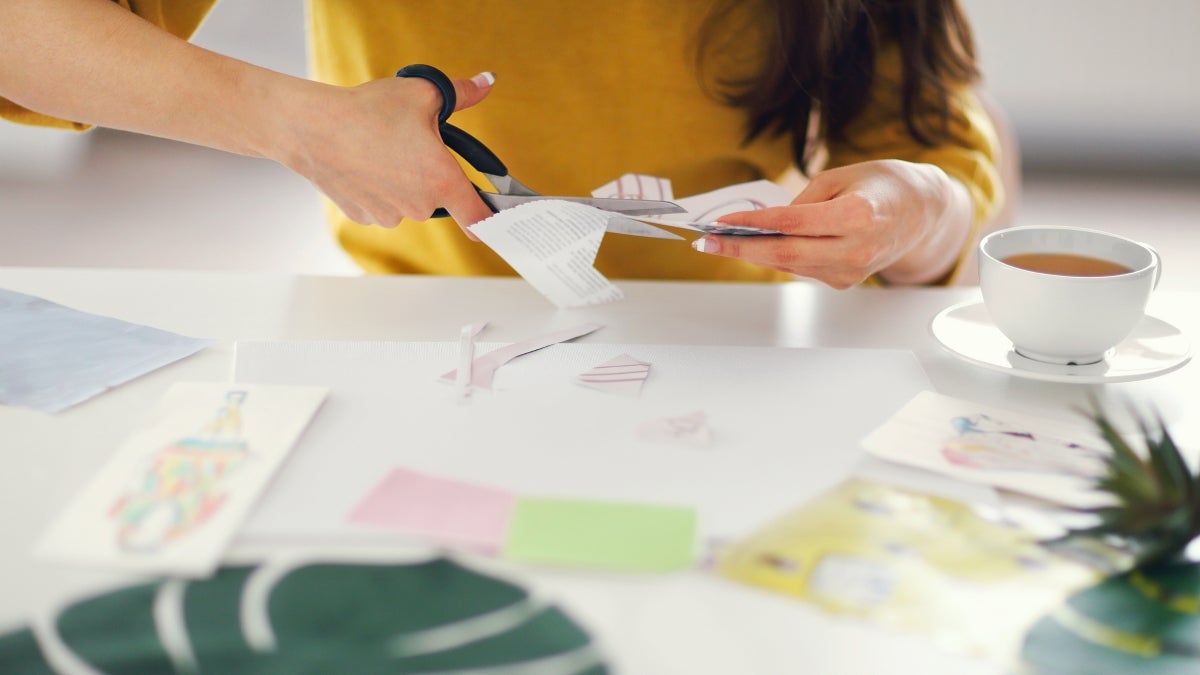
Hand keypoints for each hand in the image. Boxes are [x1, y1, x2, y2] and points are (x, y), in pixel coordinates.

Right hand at [276, 71, 496, 235]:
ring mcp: (390, 216)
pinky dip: (377, 189)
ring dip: (402, 183)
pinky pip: (381, 205)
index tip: (493, 219)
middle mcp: (419, 206)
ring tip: (379, 150)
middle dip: (430, 176)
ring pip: (407, 202)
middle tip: (409, 146)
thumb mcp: (424, 93)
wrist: (311, 128)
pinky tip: (361, 164)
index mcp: (442, 180)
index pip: (478, 217)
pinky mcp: (364, 218)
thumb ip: (463, 92)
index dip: (489, 219)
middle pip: (438, 198)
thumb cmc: (369, 110)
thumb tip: (488, 82)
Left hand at [691, 160, 972, 287]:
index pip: (793, 224)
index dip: (753, 224)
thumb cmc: (882, 185)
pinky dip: (778, 258)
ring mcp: (853, 271)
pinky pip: (803, 269)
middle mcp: (857, 249)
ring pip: (791, 267)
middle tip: (707, 244)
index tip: (721, 223)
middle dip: (741, 249)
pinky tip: (755, 248)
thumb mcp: (841, 176)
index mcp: (859, 216)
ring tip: (720, 245)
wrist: (922, 212)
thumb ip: (802, 201)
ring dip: (753, 256)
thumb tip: (767, 224)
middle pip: (786, 255)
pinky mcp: (847, 281)